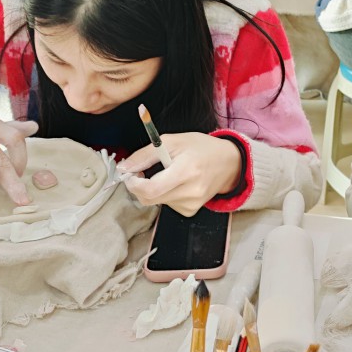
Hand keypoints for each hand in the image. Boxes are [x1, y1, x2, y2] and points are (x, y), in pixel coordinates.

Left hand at [117, 132, 241, 216]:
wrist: (229, 163)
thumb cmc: (201, 148)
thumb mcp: (173, 141)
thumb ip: (145, 154)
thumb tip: (123, 167)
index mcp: (186, 170)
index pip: (150, 189)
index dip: (133, 183)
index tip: (130, 174)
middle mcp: (190, 191)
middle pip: (149, 198)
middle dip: (138, 186)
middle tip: (140, 172)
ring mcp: (191, 204)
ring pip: (156, 201)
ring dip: (154, 188)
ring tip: (168, 173)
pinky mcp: (190, 210)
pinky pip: (166, 204)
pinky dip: (165, 193)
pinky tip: (177, 183)